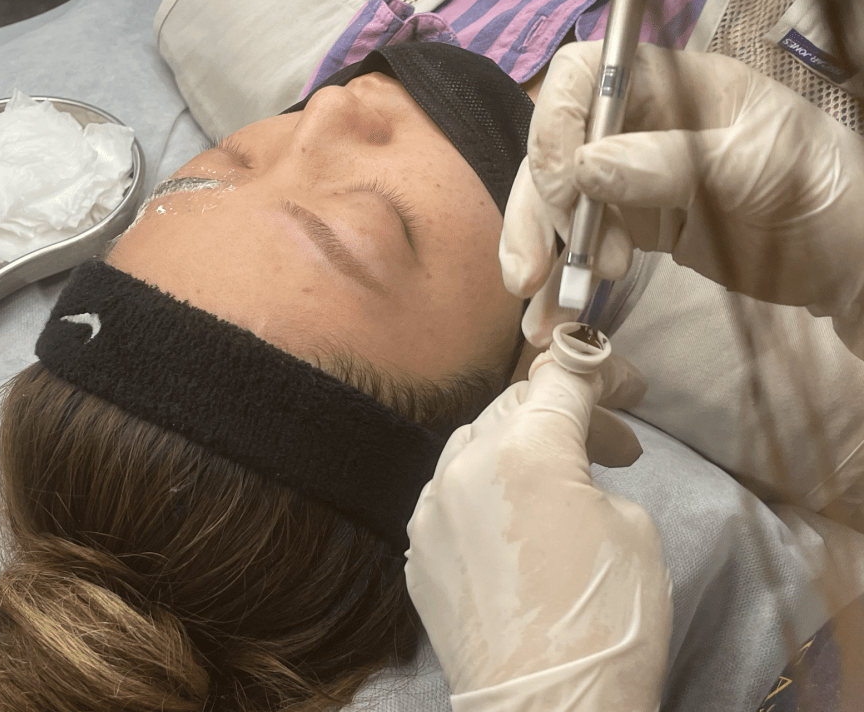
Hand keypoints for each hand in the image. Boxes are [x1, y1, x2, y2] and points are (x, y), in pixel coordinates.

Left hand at [405, 337, 671, 709]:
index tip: (626, 387)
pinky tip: (518, 526)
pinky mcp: (420, 554)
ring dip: (520, 450)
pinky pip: (452, 498)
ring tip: (562, 483)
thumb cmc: (606, 624)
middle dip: (564, 414)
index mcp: (523, 450)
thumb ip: (592, 469)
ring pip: (474, 447)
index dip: (600, 374)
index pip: (559, 380)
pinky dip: (487, 494)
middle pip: (514, 407)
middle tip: (612, 445)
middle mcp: (463, 469)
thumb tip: (569, 468)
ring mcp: (431, 513)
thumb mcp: (631, 526)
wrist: (549, 711)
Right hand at [500, 41, 863, 355]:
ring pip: (558, 201)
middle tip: (543, 268)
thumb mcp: (757, 168)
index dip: (557, 123)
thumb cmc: (826, 193)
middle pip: (557, 148)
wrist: (850, 261)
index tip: (564, 188)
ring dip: (542, 249)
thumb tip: (584, 169)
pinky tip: (548, 315)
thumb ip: (670, 163)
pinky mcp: (633, 224)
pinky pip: (579, 244)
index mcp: (673, 85)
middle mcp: (640, 124)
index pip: (584, 77)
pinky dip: (560, 278)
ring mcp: (632, 175)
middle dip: (541, 207)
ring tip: (542, 300)